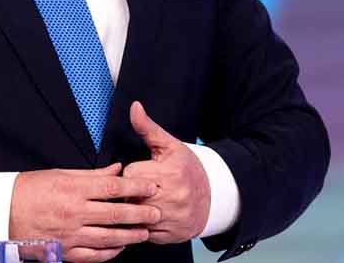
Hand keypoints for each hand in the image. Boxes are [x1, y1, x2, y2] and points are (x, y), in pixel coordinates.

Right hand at [10, 162, 161, 261]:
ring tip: (145, 232)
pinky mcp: (65, 252)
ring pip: (109, 238)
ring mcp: (70, 235)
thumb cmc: (30, 189)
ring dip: (131, 236)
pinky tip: (121, 248)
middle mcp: (74, 213)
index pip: (113, 188)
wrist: (2, 213)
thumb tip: (117, 170)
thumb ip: (91, 174)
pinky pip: (94, 256)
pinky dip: (110, 253)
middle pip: (116, 215)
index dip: (136, 188)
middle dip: (140, 214)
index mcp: (73, 189)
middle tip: (157, 212)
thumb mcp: (60, 174)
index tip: (151, 187)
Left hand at [122, 101, 209, 243]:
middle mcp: (172, 198)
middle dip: (132, 191)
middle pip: (131, 195)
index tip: (143, 171)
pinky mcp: (169, 236)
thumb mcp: (170, 145)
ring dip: (135, 209)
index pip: (130, 174)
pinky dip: (142, 225)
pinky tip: (152, 215)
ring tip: (146, 200)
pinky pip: (142, 232)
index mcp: (170, 173)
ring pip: (135, 215)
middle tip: (143, 187)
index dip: (134, 172)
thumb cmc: (187, 168)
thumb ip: (148, 128)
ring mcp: (171, 219)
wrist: (213, 197)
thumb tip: (134, 107)